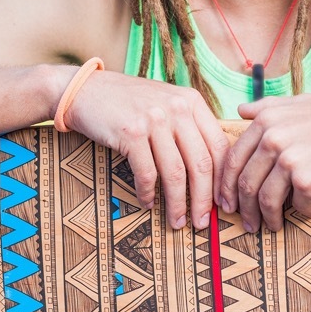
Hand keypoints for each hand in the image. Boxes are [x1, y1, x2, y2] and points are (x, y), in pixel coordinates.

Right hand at [63, 70, 228, 229]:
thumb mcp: (167, 103)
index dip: (223, 179)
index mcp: (191, 101)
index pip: (219, 145)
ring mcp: (153, 119)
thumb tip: (211, 170)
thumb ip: (189, 126)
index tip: (222, 202)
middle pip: (201, 163)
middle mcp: (177, 107)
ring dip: (177, 204)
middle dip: (204, 198)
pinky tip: (147, 203)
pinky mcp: (130, 132)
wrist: (87, 90)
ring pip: (175, 173)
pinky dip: (148, 194)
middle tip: (203, 221)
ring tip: (176, 221)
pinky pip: (146, 173)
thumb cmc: (130, 102)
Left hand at [219, 95, 310, 231]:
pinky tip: (309, 211)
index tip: (227, 200)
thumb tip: (241, 110)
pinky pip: (296, 207)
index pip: (233, 159)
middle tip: (246, 222)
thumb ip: (267, 107)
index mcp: (266, 120)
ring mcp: (290, 160)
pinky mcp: (309, 181)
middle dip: (243, 208)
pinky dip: (302, 213)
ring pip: (265, 200)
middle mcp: (273, 138)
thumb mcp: (299, 102)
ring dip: (266, 219)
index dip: (225, 184)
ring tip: (272, 227)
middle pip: (245, 183)